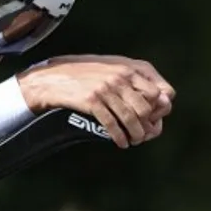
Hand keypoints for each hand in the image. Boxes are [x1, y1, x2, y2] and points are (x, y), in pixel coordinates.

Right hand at [16, 56, 173, 147]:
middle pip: (146, 107)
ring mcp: (106, 88)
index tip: (152, 119)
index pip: (157, 92)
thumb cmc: (84, 76)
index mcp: (128, 68)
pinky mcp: (92, 100)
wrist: (53, 79)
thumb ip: (132, 79)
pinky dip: (119, 136)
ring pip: (131, 118)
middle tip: (144, 135)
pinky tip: (120, 143)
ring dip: (135, 134)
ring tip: (134, 141)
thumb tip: (157, 98)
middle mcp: (120, 76)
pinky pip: (112, 123)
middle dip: (147, 125)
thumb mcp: (111, 69)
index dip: (158, 109)